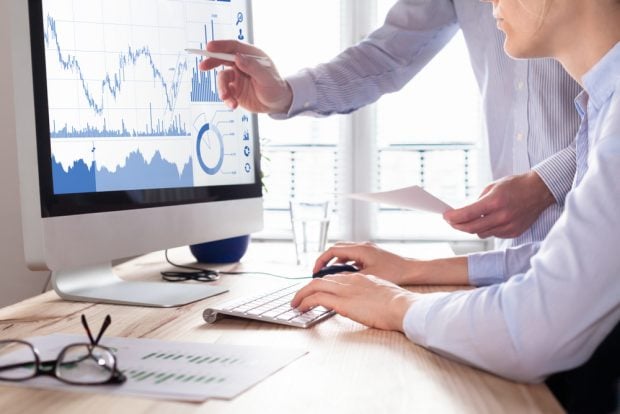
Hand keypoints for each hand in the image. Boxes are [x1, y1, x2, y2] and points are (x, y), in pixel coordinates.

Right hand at [198, 40, 292, 112]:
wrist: (277, 104)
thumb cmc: (276, 87)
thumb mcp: (266, 77)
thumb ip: (252, 67)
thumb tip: (238, 57)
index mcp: (251, 56)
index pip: (233, 47)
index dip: (221, 46)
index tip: (209, 47)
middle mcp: (242, 64)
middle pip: (222, 59)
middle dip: (212, 62)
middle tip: (203, 66)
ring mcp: (237, 77)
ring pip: (222, 79)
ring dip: (222, 89)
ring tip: (227, 98)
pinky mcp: (235, 90)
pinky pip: (225, 92)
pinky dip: (227, 99)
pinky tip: (233, 105)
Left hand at [291, 274, 418, 331]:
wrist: (402, 306)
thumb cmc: (398, 304)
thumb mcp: (381, 293)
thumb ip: (369, 294)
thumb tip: (364, 302)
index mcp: (360, 278)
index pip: (335, 277)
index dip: (323, 284)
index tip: (316, 291)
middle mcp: (350, 280)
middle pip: (322, 280)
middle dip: (307, 288)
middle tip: (299, 297)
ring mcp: (345, 289)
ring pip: (314, 286)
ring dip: (302, 294)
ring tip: (295, 303)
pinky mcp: (341, 301)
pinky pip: (316, 298)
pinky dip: (305, 302)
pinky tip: (301, 308)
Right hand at [313, 242, 413, 284]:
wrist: (412, 270)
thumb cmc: (395, 272)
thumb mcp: (368, 277)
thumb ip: (349, 277)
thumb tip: (334, 281)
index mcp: (360, 249)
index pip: (333, 250)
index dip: (321, 260)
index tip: (315, 271)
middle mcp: (362, 246)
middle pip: (337, 250)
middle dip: (326, 261)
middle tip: (319, 273)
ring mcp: (367, 250)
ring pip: (345, 253)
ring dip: (336, 263)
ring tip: (330, 276)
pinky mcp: (372, 255)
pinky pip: (353, 257)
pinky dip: (345, 265)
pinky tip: (346, 276)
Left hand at [443, 171, 555, 238]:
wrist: (539, 191)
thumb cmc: (515, 185)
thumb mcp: (492, 187)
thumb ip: (478, 201)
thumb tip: (463, 213)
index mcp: (494, 202)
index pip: (467, 214)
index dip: (453, 217)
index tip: (445, 216)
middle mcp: (502, 216)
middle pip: (471, 228)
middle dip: (457, 226)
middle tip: (451, 222)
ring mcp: (509, 226)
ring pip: (481, 233)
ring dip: (472, 228)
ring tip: (468, 220)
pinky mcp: (514, 232)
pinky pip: (493, 234)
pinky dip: (486, 229)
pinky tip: (487, 221)